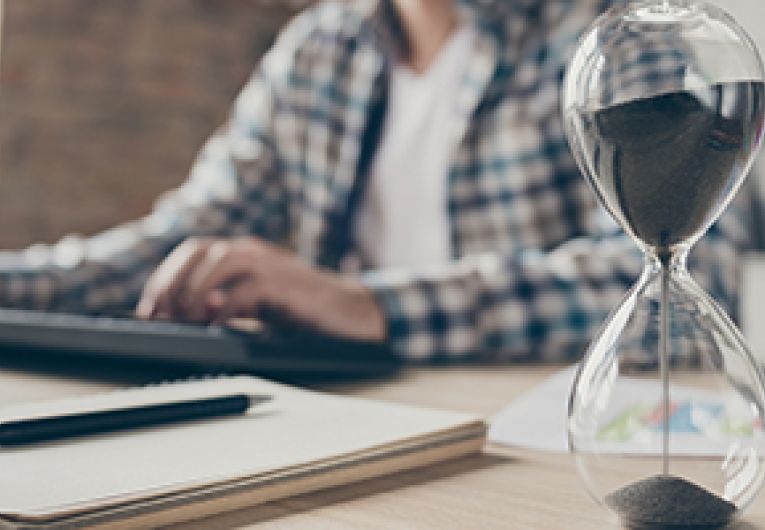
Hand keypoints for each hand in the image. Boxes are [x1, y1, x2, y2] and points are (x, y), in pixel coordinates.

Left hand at [135, 237, 386, 341]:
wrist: (348, 312)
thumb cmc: (300, 310)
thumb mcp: (255, 304)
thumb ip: (224, 303)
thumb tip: (183, 317)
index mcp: (241, 254)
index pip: (190, 253)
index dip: (163, 279)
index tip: (149, 312)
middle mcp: (252, 252)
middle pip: (197, 251)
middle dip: (170, 283)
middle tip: (159, 317)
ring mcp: (269, 264)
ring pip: (218, 260)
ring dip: (193, 290)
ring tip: (183, 320)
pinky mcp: (285, 284)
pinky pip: (246, 289)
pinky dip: (224, 308)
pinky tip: (215, 325)